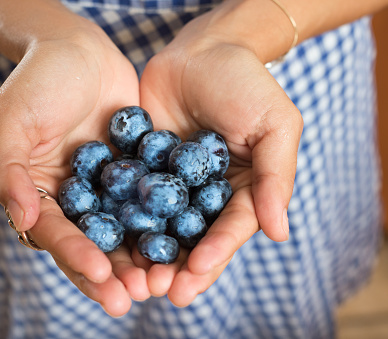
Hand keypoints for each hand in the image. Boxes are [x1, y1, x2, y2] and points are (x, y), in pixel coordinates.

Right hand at [0, 17, 148, 315]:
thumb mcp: (10, 121)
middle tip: (137, 295)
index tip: (102, 274)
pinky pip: (153, 201)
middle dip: (113, 273)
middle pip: (94, 245)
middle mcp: (76, 201)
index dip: (77, 256)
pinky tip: (186, 238)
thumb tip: (21, 221)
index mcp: (40, 197)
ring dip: (143, 257)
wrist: (79, 49)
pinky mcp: (139, 173)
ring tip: (164, 280)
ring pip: (127, 231)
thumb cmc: (37, 81)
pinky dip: (167, 221)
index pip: (57, 236)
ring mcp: (109, 190)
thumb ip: (8, 172)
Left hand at [138, 9, 302, 305]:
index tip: (196, 271)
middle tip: (161, 291)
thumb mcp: (274, 125)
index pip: (230, 229)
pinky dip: (121, 220)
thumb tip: (279, 233)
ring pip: (159, 227)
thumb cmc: (247, 84)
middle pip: (193, 239)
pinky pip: (131, 198)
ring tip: (135, 280)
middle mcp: (205, 196)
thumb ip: (276, 178)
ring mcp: (171, 186)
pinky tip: (108, 239)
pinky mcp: (142, 170)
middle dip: (179, 267)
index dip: (216, 251)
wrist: (202, 50)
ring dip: (148, 255)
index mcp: (242, 192)